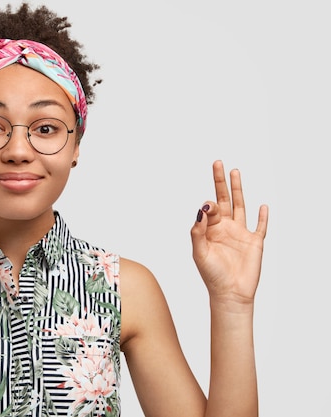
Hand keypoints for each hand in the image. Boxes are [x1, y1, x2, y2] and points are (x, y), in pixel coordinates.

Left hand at [191, 160, 268, 305]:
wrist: (230, 294)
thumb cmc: (211, 275)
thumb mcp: (199, 253)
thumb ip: (198, 231)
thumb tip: (201, 210)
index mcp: (210, 230)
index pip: (209, 209)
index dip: (208, 207)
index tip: (208, 211)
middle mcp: (225, 228)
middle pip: (224, 199)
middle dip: (220, 182)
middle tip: (218, 163)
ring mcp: (240, 234)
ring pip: (240, 206)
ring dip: (238, 189)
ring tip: (235, 171)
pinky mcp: (255, 242)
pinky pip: (261, 226)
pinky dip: (263, 216)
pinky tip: (263, 205)